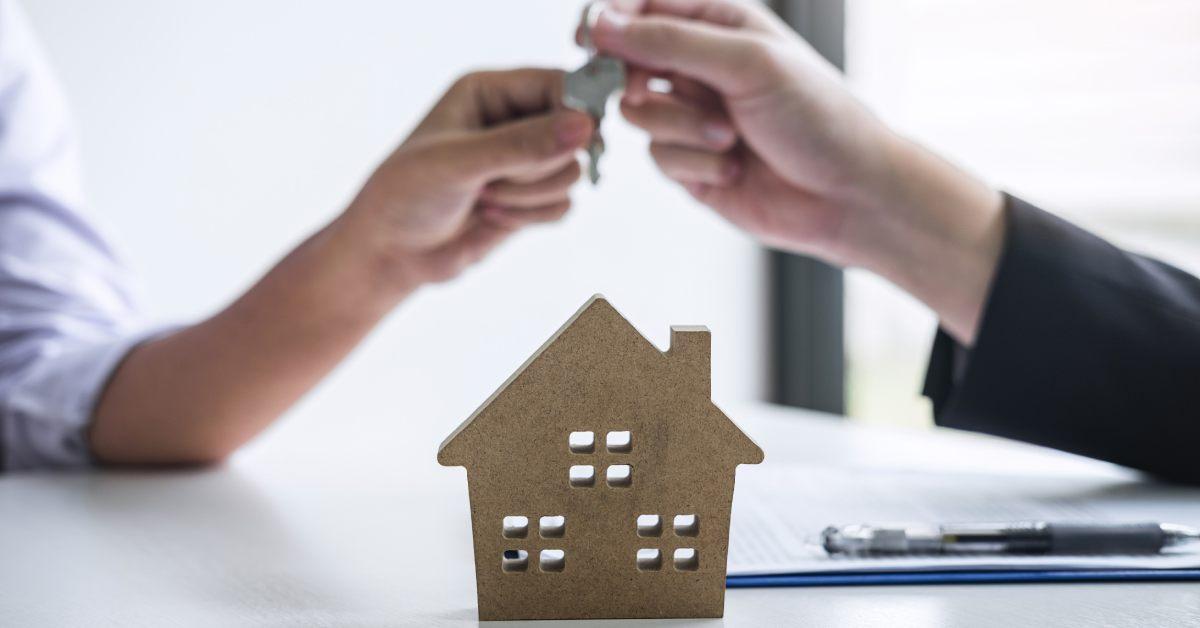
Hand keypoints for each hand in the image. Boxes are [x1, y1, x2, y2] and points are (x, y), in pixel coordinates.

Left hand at [341, 69, 593, 288]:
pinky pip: (565, 203)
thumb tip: (585, 126)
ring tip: (485, 199)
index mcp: (490, 92)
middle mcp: (511, 121)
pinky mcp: (530, 199)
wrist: (389, 252)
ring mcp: (523, 162)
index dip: (574, 111)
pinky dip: (533, 216)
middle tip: (491, 179)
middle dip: (537, 165)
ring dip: (531, 195)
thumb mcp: (459, 162)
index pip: (558, 84)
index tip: (577, 140)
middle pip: (573, 132)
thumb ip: (522, 144)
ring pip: (571, 172)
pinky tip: (492, 216)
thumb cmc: (407, 194)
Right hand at [594, 0, 1003, 342]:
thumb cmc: (818, 117)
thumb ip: (670, 40)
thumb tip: (601, 24)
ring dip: (681, 128)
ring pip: (638, 113)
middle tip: (648, 90)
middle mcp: (701, 65)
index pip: (642, 4)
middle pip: (626, 59)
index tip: (587, 38)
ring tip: (730, 137)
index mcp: (719, 22)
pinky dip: (693, 163)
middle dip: (638, 79)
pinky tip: (733, 169)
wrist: (849, 196)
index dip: (608, 18)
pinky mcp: (690, 162)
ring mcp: (693, 114)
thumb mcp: (746, 62)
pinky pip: (657, 157)